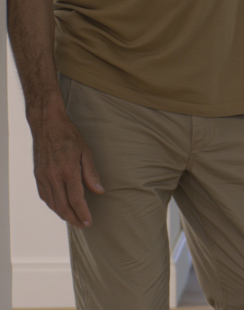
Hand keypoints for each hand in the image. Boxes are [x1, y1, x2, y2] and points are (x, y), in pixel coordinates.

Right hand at [30, 108, 103, 227]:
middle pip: (62, 206)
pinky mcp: (38, 176)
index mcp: (68, 170)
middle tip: (83, 224)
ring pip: (52, 203)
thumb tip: (99, 191)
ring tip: (74, 218)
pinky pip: (45, 196)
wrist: (47, 125)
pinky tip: (60, 207)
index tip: (89, 222)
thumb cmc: (69, 136)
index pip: (76, 199)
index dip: (82, 213)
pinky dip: (53, 205)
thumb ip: (91, 173)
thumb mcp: (86, 151)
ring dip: (63, 214)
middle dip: (73, 218)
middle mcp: (53, 177)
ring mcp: (43, 177)